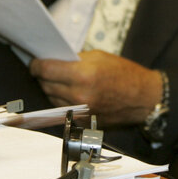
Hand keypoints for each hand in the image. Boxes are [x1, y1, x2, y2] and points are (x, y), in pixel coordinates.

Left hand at [29, 50, 161, 127]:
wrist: (143, 98)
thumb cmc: (125, 74)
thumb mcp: (98, 57)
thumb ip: (75, 60)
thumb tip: (55, 61)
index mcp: (82, 75)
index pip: (45, 70)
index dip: (36, 65)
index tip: (34, 63)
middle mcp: (78, 95)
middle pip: (45, 85)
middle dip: (43, 76)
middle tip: (44, 70)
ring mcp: (80, 111)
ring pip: (51, 99)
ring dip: (51, 89)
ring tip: (56, 81)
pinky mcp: (83, 121)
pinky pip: (63, 109)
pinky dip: (61, 101)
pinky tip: (67, 93)